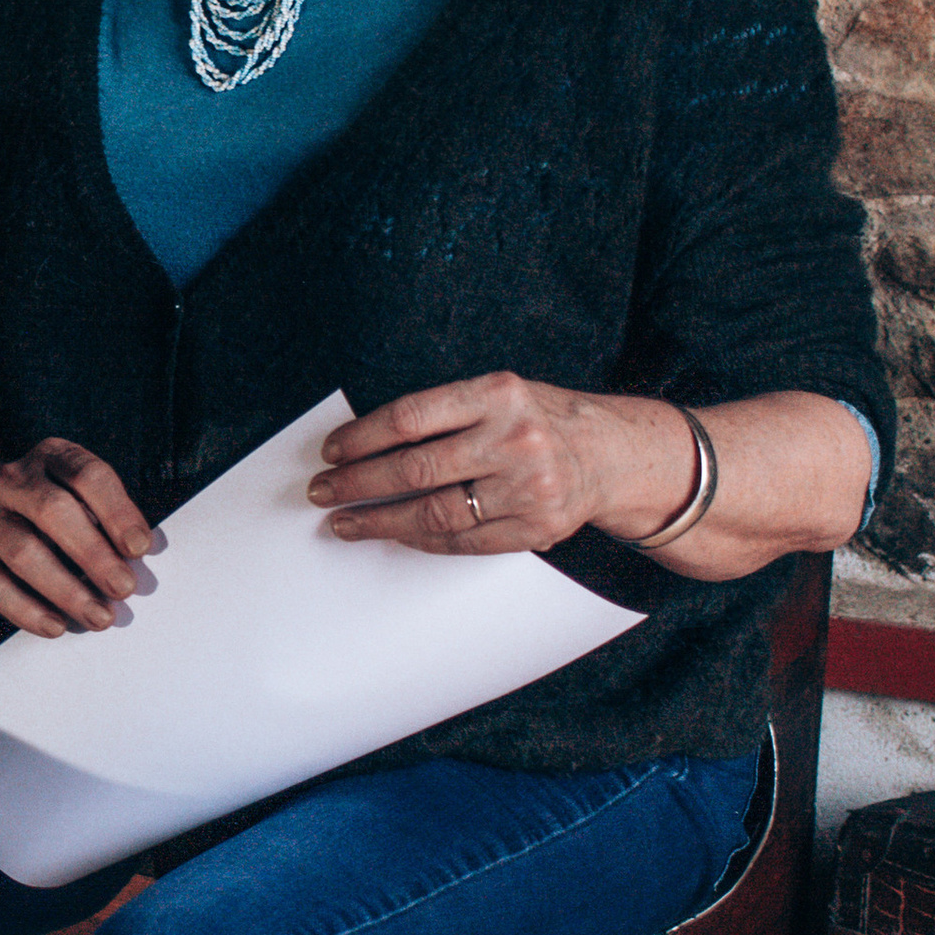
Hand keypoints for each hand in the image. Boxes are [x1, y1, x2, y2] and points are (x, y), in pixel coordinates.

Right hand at [0, 436, 161, 637]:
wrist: (0, 515)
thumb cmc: (65, 513)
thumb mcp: (88, 499)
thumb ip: (112, 522)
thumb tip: (138, 558)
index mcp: (52, 457)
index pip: (87, 475)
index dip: (116, 512)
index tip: (140, 548)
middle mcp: (13, 481)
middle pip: (52, 511)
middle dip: (92, 553)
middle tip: (124, 588)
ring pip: (22, 551)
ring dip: (65, 589)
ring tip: (100, 616)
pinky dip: (26, 609)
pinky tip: (56, 626)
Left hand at [309, 374, 695, 556]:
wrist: (613, 455)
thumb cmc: (539, 419)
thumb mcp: (500, 394)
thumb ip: (444, 413)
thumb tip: (362, 443)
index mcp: (499, 393)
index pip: (411, 417)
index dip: (361, 437)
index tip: (329, 452)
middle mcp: (515, 438)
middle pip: (415, 469)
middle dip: (356, 483)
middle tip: (321, 491)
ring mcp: (528, 488)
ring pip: (434, 513)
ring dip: (378, 521)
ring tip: (344, 522)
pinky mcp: (536, 528)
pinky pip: (462, 541)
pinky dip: (419, 540)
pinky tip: (392, 534)